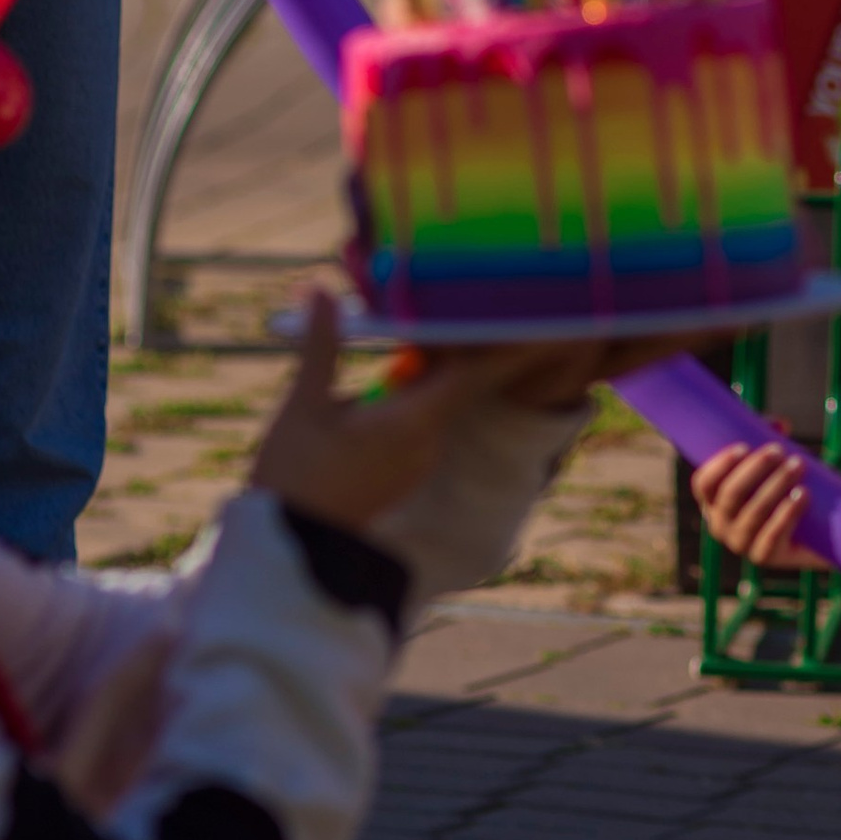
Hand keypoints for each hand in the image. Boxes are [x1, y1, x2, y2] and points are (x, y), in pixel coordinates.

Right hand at [249, 298, 619, 535]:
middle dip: (469, 342)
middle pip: (460, 380)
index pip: (478, 373)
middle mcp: (428, 441)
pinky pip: (421, 419)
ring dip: (435, 365)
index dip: (512, 343)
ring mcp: (418, 459)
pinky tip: (398, 366)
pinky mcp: (403, 469)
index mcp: (415, 421)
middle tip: (482, 298)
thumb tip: (319, 288)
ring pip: (437, 399)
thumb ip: (322, 344)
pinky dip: (417, 391)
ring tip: (429, 321)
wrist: (292, 551)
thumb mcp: (303, 405)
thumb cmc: (295, 477)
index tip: (548, 319)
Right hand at [690, 436, 818, 567]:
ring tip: (798, 465)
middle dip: (755, 469)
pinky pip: (771, 536)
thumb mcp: (771, 461)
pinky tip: (802, 495)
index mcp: (712, 500)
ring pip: (753, 512)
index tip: (743, 447)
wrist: (813, 528)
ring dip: (776, 486)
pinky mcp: (764, 556)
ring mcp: (740, 543)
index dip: (719, 466)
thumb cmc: (784, 486)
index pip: (703, 484)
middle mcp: (719, 524)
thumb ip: (768, 437)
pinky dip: (787, 513)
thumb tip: (779, 424)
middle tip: (779, 451)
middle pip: (731, 495)